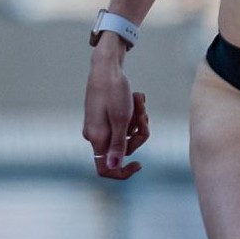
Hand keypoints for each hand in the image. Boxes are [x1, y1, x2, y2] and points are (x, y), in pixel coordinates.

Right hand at [83, 51, 150, 180]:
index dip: (123, 172)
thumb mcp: (121, 120)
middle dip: (139, 133)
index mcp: (97, 139)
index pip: (106, 169)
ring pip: (127, 134)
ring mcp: (100, 126)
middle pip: (124, 149)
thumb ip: (118, 145)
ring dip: (138, 119)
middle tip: (143, 114)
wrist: (106, 66)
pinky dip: (133, 112)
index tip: (140, 165)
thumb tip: (113, 167)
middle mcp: (95, 135)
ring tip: (138, 100)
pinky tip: (136, 97)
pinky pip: (124, 123)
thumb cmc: (114, 91)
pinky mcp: (104, 117)